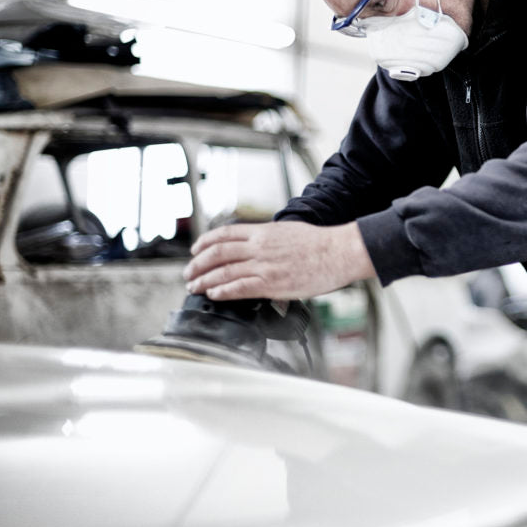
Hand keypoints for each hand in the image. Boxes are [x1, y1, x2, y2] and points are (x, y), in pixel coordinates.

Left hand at [183, 221, 375, 300]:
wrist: (338, 252)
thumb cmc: (320, 244)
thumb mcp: (289, 232)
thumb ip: (269, 240)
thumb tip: (258, 248)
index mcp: (263, 232)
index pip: (224, 234)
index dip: (204, 242)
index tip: (195, 250)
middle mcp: (259, 247)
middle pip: (217, 253)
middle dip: (197, 264)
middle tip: (189, 273)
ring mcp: (264, 266)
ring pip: (223, 271)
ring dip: (204, 280)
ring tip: (194, 287)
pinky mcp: (272, 283)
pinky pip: (239, 288)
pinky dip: (222, 291)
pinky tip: (214, 294)